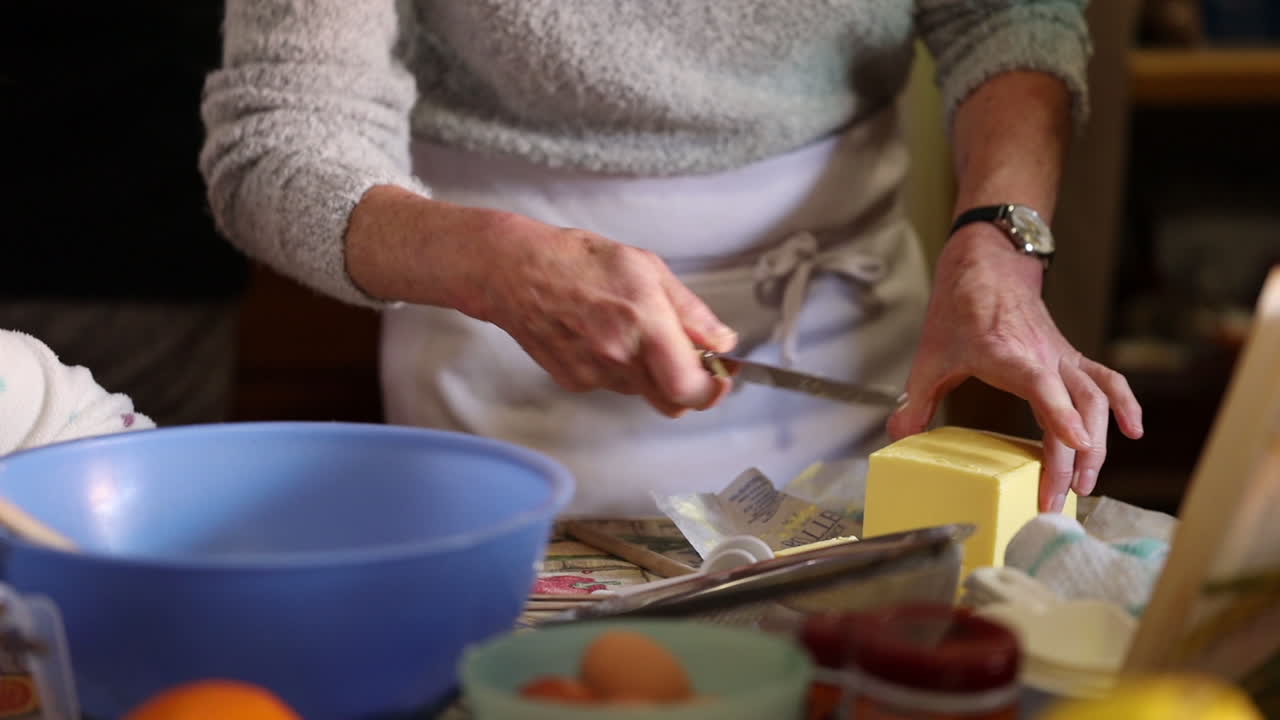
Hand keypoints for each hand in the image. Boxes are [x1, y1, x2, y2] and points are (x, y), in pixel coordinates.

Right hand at [346, 188, 735, 415]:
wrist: (514, 273)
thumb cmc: (577, 261)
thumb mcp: (646, 268)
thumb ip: (689, 310)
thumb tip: (722, 340)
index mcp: (644, 323)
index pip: (690, 388)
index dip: (713, 390)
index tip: (721, 376)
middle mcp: (620, 356)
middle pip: (672, 403)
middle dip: (686, 386)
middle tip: (688, 359)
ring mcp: (595, 375)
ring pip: (643, 393)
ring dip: (651, 373)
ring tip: (633, 331)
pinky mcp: (575, 382)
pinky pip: (614, 386)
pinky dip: (621, 369)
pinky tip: (604, 336)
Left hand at [888, 226, 1143, 510]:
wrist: (987, 268)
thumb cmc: (959, 311)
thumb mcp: (929, 357)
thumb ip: (915, 400)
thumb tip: (898, 438)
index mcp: (1007, 353)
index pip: (1042, 386)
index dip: (1061, 414)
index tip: (1077, 444)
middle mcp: (1043, 356)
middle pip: (1076, 405)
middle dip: (1073, 457)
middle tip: (1059, 499)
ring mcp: (1062, 356)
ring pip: (1096, 399)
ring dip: (1099, 444)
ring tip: (1086, 485)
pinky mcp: (1071, 358)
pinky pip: (1107, 380)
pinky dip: (1125, 404)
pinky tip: (1134, 432)